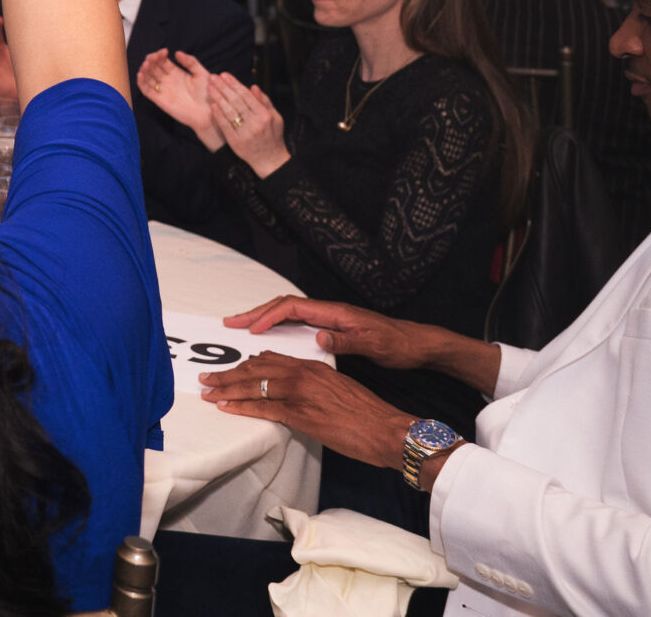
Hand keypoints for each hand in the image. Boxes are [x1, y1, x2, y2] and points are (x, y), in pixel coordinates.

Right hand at [137, 49, 222, 147]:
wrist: (209, 113)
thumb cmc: (208, 94)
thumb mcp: (202, 74)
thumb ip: (191, 62)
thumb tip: (177, 53)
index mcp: (176, 72)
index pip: (162, 61)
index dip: (160, 55)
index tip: (164, 51)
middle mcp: (167, 80)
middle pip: (153, 67)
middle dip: (151, 60)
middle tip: (153, 58)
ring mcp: (162, 90)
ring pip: (147, 77)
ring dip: (144, 69)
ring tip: (147, 64)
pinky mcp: (159, 100)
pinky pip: (146, 90)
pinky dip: (141, 82)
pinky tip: (141, 74)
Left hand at [198, 353, 414, 469]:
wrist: (386, 429)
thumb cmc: (367, 414)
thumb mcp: (338, 388)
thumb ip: (314, 384)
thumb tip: (296, 390)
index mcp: (312, 366)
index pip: (270, 359)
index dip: (246, 365)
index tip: (231, 369)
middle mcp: (302, 374)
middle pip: (255, 369)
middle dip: (228, 374)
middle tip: (207, 378)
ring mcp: (300, 393)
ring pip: (254, 386)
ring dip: (226, 389)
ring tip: (208, 392)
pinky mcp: (300, 414)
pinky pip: (263, 408)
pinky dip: (241, 407)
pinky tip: (226, 408)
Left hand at [207, 71, 289, 175]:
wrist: (270, 160)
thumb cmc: (273, 136)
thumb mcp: (275, 118)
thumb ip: (265, 102)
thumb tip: (254, 87)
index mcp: (265, 115)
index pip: (247, 96)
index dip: (234, 84)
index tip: (224, 75)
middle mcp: (255, 123)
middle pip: (236, 101)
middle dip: (223, 87)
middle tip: (213, 77)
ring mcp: (245, 132)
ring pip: (229, 111)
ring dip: (218, 98)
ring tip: (209, 87)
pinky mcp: (236, 141)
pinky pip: (225, 125)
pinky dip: (218, 115)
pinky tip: (212, 105)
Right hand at [226, 296, 428, 369]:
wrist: (418, 344)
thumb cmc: (398, 344)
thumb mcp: (374, 345)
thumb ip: (344, 340)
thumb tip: (317, 336)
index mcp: (335, 312)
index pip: (292, 308)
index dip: (269, 316)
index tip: (251, 329)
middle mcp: (329, 312)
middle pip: (284, 306)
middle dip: (256, 312)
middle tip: (232, 322)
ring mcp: (330, 318)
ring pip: (288, 313)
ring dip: (264, 317)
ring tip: (243, 326)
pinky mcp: (333, 327)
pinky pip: (297, 322)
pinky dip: (278, 325)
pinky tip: (271, 336)